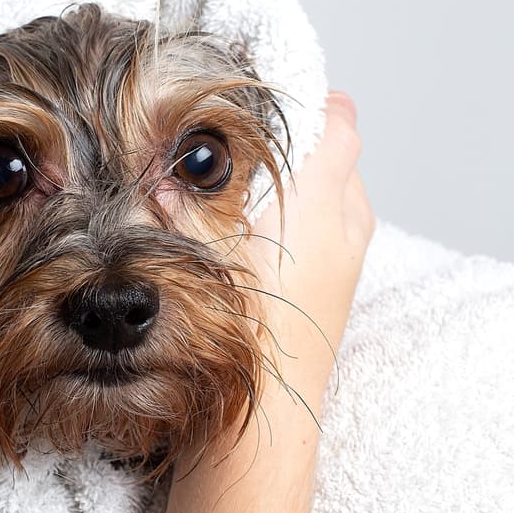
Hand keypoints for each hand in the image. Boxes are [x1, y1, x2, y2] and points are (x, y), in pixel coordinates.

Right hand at [152, 91, 373, 512]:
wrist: (266, 413)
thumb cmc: (243, 330)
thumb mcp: (201, 246)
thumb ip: (185, 195)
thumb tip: (164, 168)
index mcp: (328, 194)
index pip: (333, 117)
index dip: (297, 99)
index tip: (252, 100)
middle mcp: (348, 218)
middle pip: (332, 152)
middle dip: (287, 140)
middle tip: (229, 146)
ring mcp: (347, 254)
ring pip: (327, 192)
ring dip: (289, 183)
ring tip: (234, 191)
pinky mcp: (338, 283)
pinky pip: (324, 230)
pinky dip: (295, 221)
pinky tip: (250, 240)